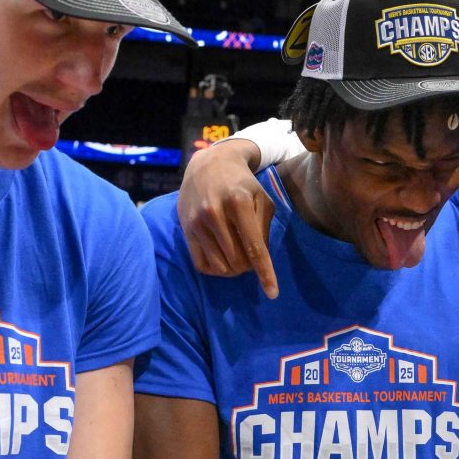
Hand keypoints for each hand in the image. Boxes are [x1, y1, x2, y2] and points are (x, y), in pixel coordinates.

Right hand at [176, 139, 278, 297]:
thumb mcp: (262, 198)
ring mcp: (197, 223)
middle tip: (253, 256)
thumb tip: (260, 261)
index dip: (265, 273)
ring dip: (234, 269)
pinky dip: (217, 269)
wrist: (209, 165)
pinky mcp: (186, 230)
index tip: (273, 293)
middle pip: (238, 262)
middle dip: (250, 266)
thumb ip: (264, 229)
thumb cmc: (242, 183)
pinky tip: (223, 258)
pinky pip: (202, 264)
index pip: (254, 248)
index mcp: (238, 203)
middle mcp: (214, 213)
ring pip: (220, 267)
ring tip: (239, 255)